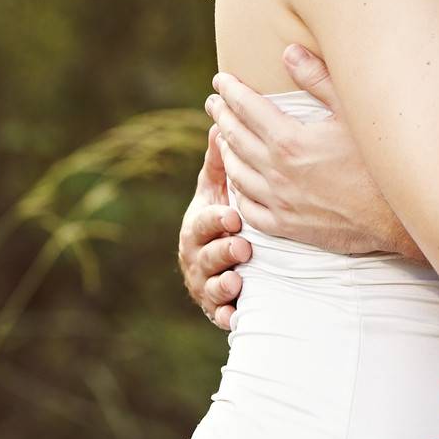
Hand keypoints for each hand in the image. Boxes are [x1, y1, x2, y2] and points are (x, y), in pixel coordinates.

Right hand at [177, 126, 250, 330]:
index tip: (232, 216)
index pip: (202, 222)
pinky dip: (226, 316)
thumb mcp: (218, 189)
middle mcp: (196, 256)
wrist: (224, 259)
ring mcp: (205, 284)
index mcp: (197, 225)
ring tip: (237, 281)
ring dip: (223, 284)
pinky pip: (220, 315)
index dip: (215, 220)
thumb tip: (219, 122)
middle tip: (242, 247)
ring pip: (210, 287)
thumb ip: (220, 162)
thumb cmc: (222, 214)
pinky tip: (235, 316)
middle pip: (205, 256)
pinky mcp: (218, 308)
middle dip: (222, 251)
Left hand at [206, 46, 421, 258]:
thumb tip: (288, 52)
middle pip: (235, 138)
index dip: (231, 91)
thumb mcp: (352, 111)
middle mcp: (277, 172)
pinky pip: (248, 208)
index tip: (220, 80)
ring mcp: (280, 202)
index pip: (247, 108)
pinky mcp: (287, 226)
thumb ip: (317, 80)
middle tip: (213, 102)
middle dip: (221, 116)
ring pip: (237, 173)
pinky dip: (237, 190)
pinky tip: (237, 181)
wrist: (396, 217)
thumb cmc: (378, 159)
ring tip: (222, 135)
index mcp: (290, 140)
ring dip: (225, 150)